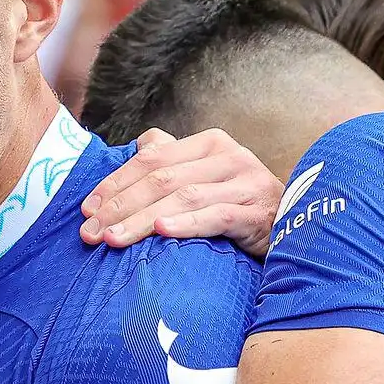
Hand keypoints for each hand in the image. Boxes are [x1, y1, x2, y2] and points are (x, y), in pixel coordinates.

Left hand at [79, 129, 283, 256]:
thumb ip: (175, 161)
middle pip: (161, 179)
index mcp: (209, 144)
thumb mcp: (208, 179)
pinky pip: (215, 216)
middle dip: (119, 206)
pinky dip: (186, 223)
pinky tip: (161, 232)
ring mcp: (246, 183)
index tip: (86, 208)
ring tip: (112, 238)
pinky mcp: (257, 212)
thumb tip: (143, 144)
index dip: (115, 182)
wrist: (296, 231)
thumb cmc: (242, 206)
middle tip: (89, 232)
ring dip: (141, 220)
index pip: (151, 159)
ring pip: (182, 198)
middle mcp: (229, 156)